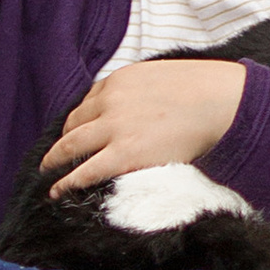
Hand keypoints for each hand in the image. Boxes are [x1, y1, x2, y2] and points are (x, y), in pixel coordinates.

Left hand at [41, 59, 245, 191]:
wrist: (221, 102)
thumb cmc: (201, 90)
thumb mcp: (159, 77)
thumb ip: (138, 91)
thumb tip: (132, 107)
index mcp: (118, 81)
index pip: (88, 102)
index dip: (80, 121)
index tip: (77, 133)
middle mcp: (110, 102)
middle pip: (73, 123)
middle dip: (62, 141)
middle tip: (55, 156)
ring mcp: (114, 128)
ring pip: (71, 146)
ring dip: (55, 161)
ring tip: (48, 172)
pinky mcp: (124, 155)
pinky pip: (86, 172)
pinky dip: (66, 182)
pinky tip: (57, 191)